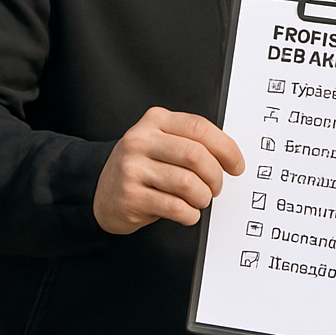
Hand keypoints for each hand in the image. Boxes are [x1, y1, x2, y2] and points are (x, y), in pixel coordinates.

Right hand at [92, 107, 244, 233]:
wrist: (99, 189)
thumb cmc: (140, 165)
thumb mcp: (160, 140)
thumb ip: (190, 140)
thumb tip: (229, 155)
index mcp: (155, 121)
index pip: (199, 128)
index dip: (226, 148)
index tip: (236, 165)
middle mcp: (141, 141)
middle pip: (196, 156)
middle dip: (215, 175)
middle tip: (216, 186)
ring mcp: (133, 169)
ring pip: (188, 184)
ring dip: (203, 197)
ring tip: (200, 199)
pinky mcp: (131, 197)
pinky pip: (174, 207)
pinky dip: (190, 214)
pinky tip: (187, 212)